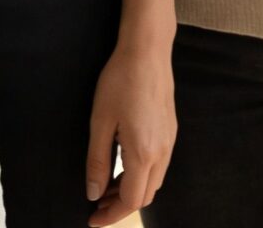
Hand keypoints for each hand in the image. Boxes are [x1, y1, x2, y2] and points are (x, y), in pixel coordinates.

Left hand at [85, 34, 175, 225]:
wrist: (147, 51)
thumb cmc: (120, 82)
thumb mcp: (100, 122)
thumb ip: (97, 161)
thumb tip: (93, 192)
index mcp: (143, 153)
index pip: (131, 201)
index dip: (111, 215)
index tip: (92, 218)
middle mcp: (162, 152)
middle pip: (146, 196)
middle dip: (121, 204)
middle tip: (95, 202)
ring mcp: (170, 141)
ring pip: (154, 181)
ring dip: (131, 189)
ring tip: (106, 184)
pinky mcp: (170, 130)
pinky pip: (158, 165)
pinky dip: (141, 174)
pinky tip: (122, 162)